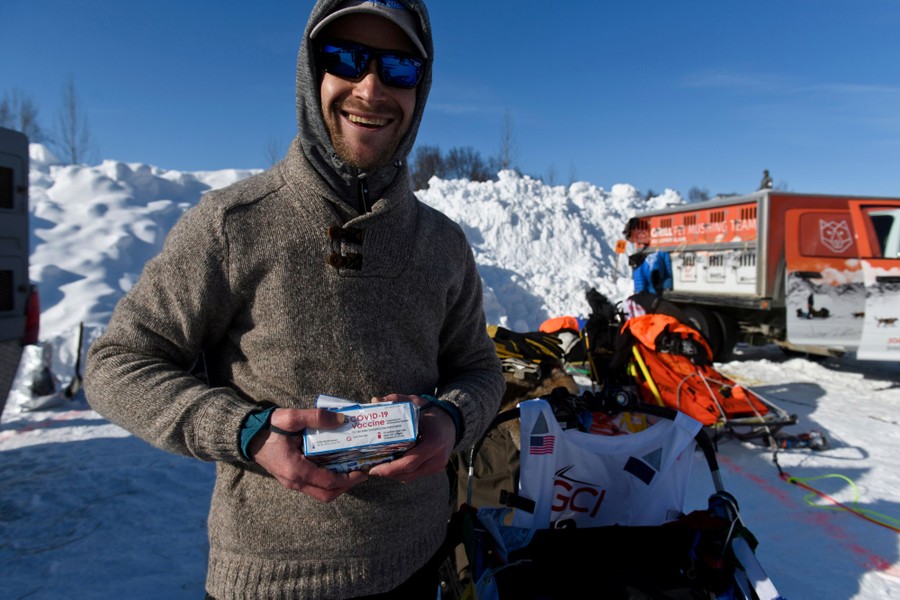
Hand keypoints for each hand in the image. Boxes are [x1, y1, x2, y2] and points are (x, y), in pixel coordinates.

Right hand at [248, 407, 367, 501]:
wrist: (247, 435)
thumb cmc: (269, 427)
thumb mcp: (292, 417)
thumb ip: (316, 417)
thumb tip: (342, 420)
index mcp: (296, 470)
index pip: (329, 483)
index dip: (349, 479)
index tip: (363, 470)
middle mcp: (294, 481)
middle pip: (327, 495)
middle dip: (346, 486)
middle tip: (360, 473)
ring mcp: (291, 482)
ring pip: (320, 492)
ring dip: (338, 484)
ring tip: (351, 469)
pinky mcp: (291, 478)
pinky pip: (313, 486)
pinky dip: (328, 480)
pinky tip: (336, 465)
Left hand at [368, 393, 455, 482]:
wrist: (452, 422)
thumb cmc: (432, 412)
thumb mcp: (415, 402)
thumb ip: (396, 399)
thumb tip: (375, 400)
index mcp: (433, 442)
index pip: (409, 462)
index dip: (390, 468)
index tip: (374, 469)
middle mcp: (437, 457)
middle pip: (408, 473)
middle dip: (387, 473)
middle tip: (370, 468)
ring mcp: (438, 465)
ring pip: (410, 477)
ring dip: (393, 474)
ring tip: (377, 467)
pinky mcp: (436, 468)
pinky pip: (415, 474)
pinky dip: (402, 472)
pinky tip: (390, 465)